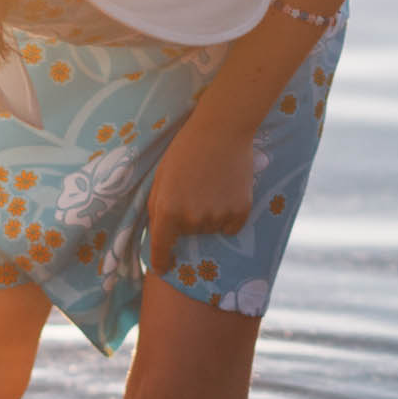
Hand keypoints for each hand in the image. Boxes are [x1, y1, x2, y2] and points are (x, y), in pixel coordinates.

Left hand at [148, 119, 255, 274]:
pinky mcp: (239, 212)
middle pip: (189, 234)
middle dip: (188, 219)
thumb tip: (161, 235)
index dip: (162, 261)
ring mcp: (217, 217)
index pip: (161, 249)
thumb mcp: (160, 178)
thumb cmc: (185, 151)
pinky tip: (227, 192)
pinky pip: (230, 227)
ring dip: (209, 215)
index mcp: (167, 211)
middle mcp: (192, 220)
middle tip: (194, 189)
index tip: (165, 268)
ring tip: (210, 185)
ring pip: (210, 229)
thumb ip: (157, 209)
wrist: (221, 130)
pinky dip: (228, 216)